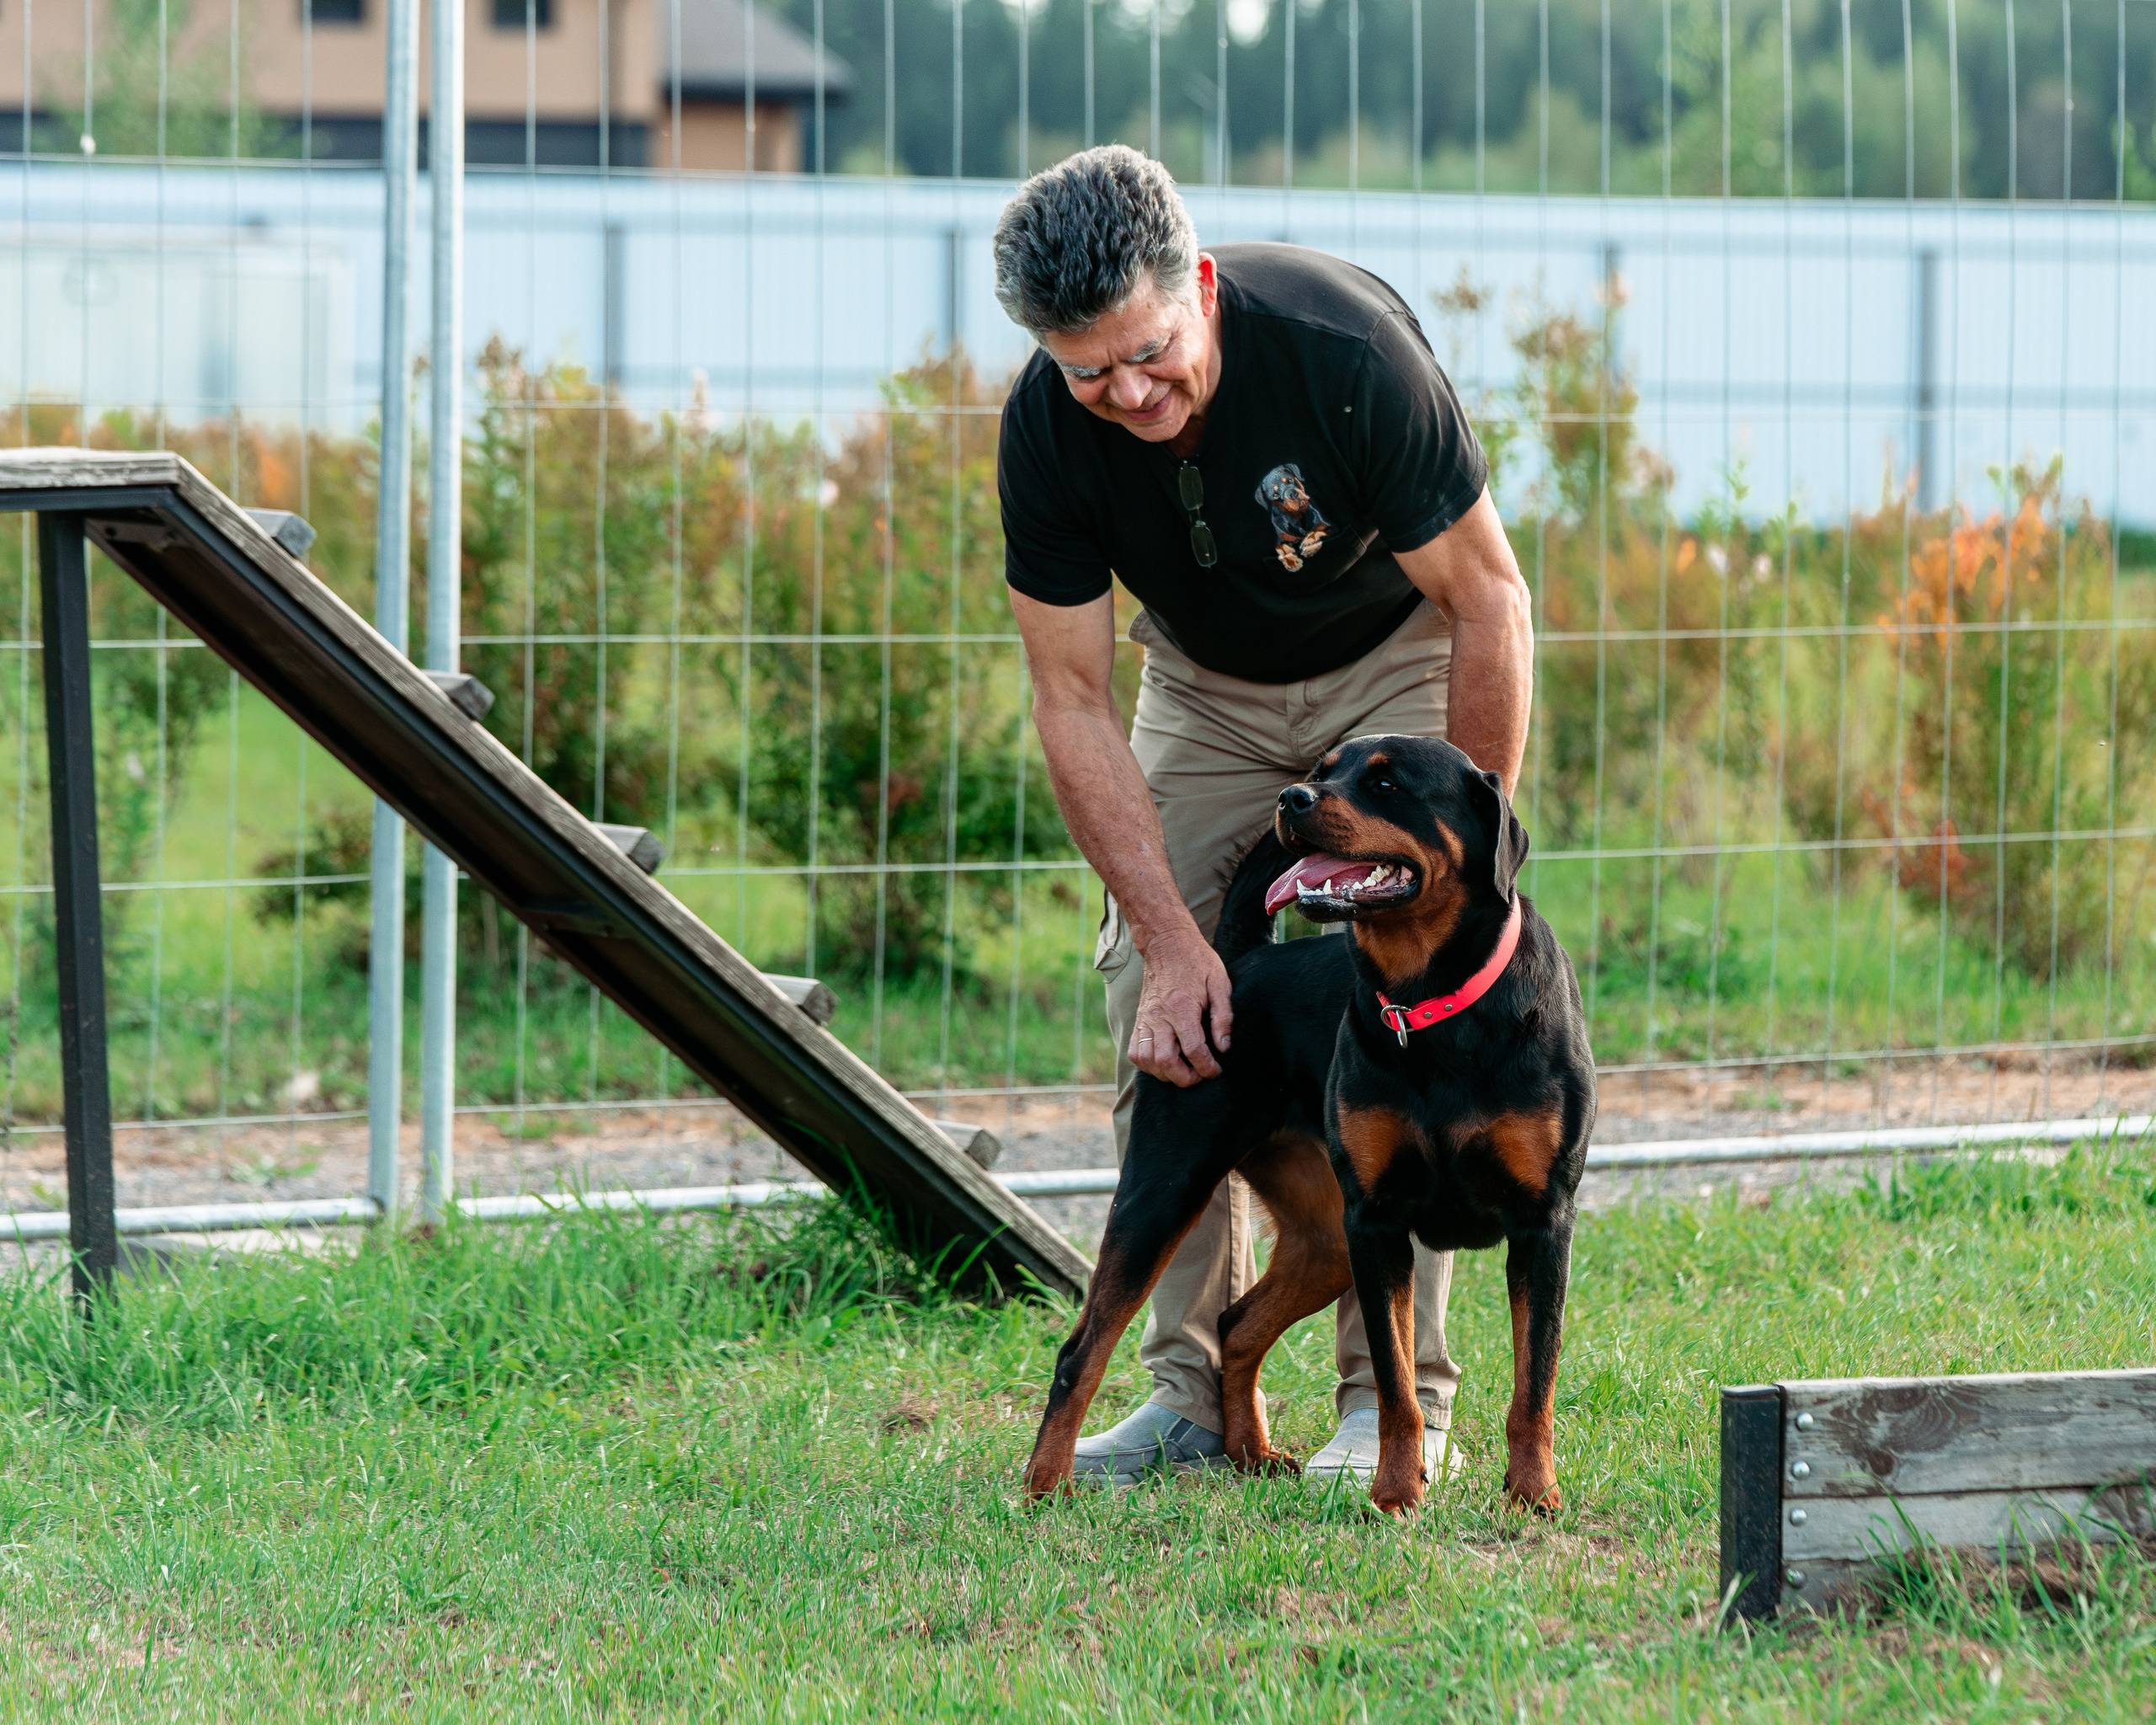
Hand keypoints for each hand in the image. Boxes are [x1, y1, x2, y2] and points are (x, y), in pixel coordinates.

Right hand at [1129, 934, 1233, 1084]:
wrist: (1166, 944)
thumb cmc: (1197, 962)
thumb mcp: (1220, 983)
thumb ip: (1224, 1016)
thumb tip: (1224, 1047)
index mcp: (1182, 1006)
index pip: (1193, 1048)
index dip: (1207, 1066)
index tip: (1216, 1070)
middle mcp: (1159, 1015)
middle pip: (1165, 1060)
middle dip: (1185, 1077)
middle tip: (1200, 1074)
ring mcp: (1145, 1019)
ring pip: (1147, 1060)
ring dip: (1165, 1073)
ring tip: (1184, 1069)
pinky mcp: (1138, 1020)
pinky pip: (1135, 1052)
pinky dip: (1148, 1064)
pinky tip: (1164, 1062)